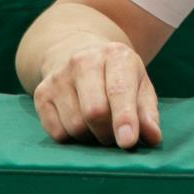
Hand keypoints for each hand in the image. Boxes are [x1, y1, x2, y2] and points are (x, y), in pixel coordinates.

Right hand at [32, 40, 161, 148]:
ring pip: (74, 125)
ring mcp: (59, 77)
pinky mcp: (41, 93)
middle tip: (115, 136)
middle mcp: (84, 61)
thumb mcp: (139, 84)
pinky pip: (57, 132)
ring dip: (90, 137)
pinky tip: (79, 124)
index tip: (128, 141)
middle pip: (94, 112)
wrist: (77, 52)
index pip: (118, 90)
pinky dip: (72, 138)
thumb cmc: (117, 75)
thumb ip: (147, 112)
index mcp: (115, 56)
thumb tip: (152, 137)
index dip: (124, 118)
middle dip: (108, 133)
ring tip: (98, 127)